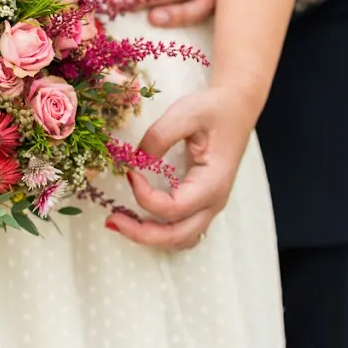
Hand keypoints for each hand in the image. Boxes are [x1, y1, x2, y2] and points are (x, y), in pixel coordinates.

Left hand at [104, 86, 256, 249]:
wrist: (236, 108)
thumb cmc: (212, 110)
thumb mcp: (185, 113)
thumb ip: (159, 136)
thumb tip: (135, 161)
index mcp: (212, 182)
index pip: (175, 207)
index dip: (145, 196)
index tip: (129, 173)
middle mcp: (214, 201)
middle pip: (178, 236)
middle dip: (142, 234)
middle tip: (111, 219)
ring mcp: (209, 206)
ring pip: (181, 239)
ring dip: (150, 237)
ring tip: (120, 222)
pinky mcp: (201, 203)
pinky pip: (183, 230)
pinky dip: (160, 232)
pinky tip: (138, 220)